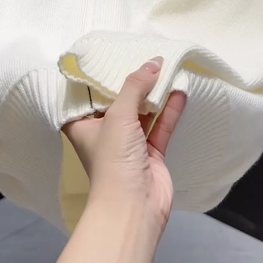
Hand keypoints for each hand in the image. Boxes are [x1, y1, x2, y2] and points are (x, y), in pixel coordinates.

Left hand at [62, 58, 186, 236]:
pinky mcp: (151, 153)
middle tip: (144, 56)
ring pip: (142, 112)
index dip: (98, 77)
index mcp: (82, 125)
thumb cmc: (113, 159)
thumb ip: (135, 86)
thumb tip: (153, 62)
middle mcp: (103, 133)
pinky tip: (179, 91)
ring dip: (154, 94)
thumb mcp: (118, 115)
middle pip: (118, 101)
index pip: (86, 96)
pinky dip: (169, 110)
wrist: (134, 206)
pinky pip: (160, 125)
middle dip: (131, 82)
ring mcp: (128, 144)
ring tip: (167, 69)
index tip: (110, 55)